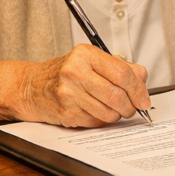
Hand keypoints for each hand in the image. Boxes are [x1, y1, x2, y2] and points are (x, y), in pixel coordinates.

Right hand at [0, 44, 150, 126]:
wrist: (30, 86)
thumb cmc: (65, 72)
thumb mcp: (91, 61)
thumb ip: (120, 67)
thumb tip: (143, 79)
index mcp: (86, 54)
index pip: (123, 73)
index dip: (139, 89)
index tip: (144, 100)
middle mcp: (75, 71)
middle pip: (117, 95)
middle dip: (130, 106)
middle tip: (132, 108)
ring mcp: (68, 93)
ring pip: (108, 112)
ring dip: (116, 115)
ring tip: (112, 109)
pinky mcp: (64, 111)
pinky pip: (95, 121)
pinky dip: (101, 120)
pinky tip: (94, 111)